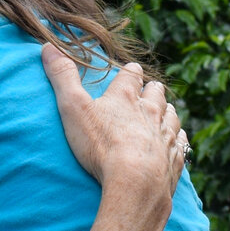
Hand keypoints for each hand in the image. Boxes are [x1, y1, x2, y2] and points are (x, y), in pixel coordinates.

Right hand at [41, 48, 188, 202]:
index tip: (130, 71)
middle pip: (156, 93)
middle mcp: (151, 112)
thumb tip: (48, 47)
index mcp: (126, 98)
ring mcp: (165, 135)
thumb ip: (62, 78)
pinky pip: (181, 143)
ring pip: (172, 115)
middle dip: (152, 90)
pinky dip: (178, 139)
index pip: (131, 75)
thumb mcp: (73, 109)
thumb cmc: (101, 146)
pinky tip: (175, 141)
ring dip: (167, 112)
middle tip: (149, 90)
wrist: (136, 183)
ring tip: (164, 112)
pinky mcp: (174, 158)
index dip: (130, 72)